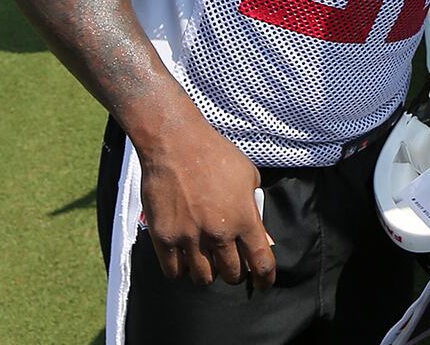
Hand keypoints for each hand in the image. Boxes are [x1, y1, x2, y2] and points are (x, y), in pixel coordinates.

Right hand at [137, 121, 275, 289]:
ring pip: (203, 278)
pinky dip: (181, 270)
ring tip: (209, 263)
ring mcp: (189, 238)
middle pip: (232, 274)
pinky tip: (185, 261)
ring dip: (209, 274)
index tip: (264, 283)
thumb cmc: (217, 157)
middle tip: (233, 267)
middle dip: (236, 274)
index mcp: (244, 219)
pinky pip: (173, 271)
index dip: (265, 278)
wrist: (176, 145)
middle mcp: (218, 233)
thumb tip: (261, 239)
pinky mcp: (164, 237)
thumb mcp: (249, 178)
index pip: (260, 262)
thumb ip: (255, 210)